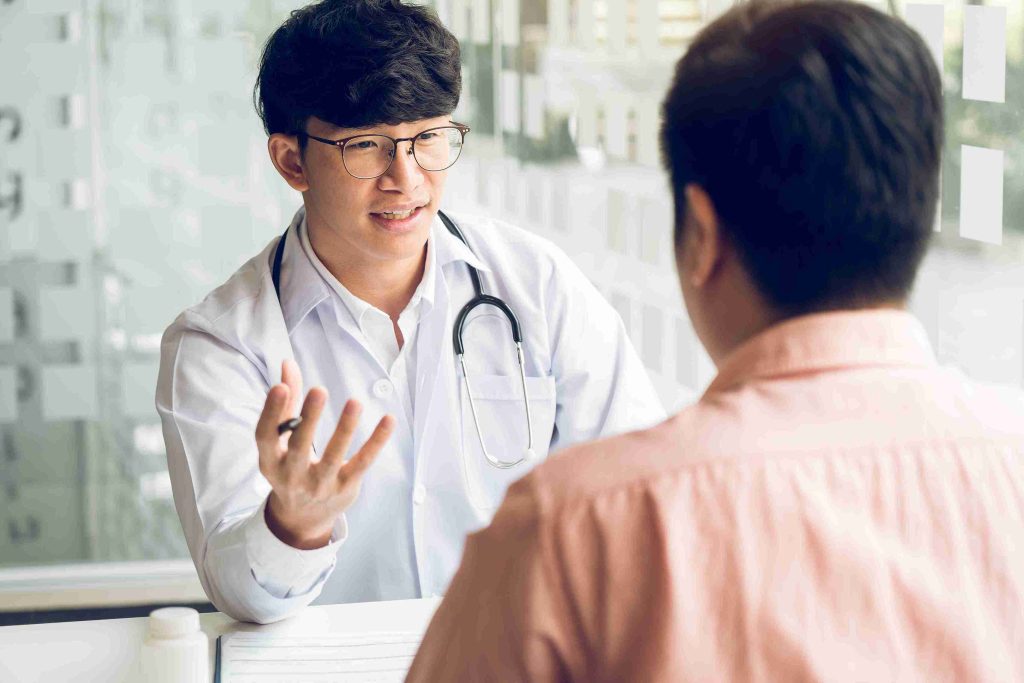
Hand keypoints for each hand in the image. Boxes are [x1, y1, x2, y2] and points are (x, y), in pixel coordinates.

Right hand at [255, 360, 395, 548]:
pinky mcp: (345, 487)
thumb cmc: (290, 467)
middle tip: (319, 390)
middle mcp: (291, 475)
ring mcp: (320, 484)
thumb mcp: (280, 441)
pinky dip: (376, 442)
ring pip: (333, 456)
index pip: (265, 436)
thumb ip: (286, 402)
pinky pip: (362, 462)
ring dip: (344, 429)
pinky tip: (388, 420)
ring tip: (354, 401)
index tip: (280, 387)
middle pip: (298, 446)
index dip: (271, 412)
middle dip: (309, 419)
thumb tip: (288, 363)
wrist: (302, 518)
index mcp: (270, 460)